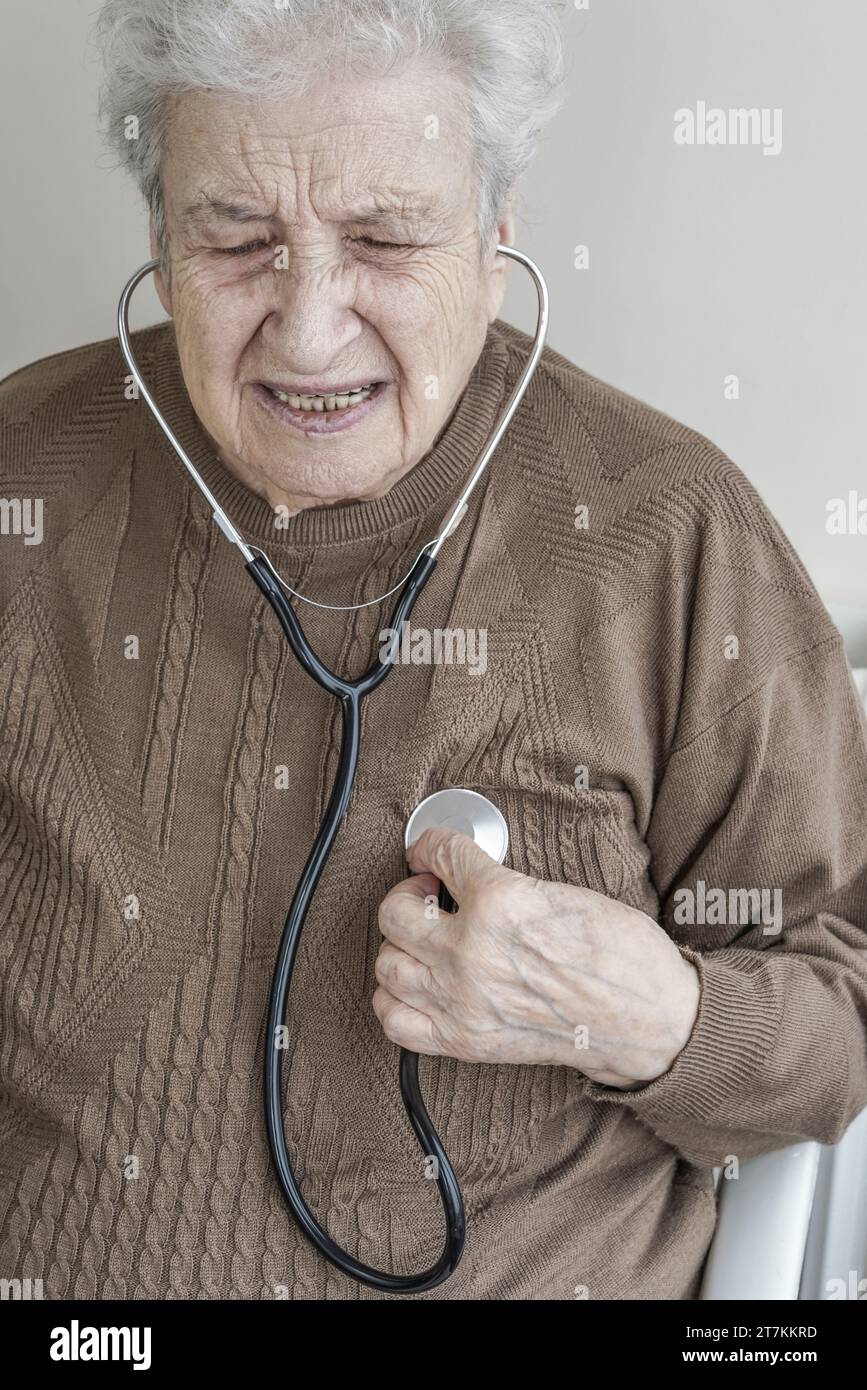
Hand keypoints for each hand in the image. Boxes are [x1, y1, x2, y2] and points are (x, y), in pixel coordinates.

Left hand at [373, 826, 699, 1087]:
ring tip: (427, 940)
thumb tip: (459, 872)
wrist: (647, 1019)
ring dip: (401, 947)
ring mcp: (463, 1001)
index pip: (440, 853)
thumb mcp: (559, 891)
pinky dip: (397, 1000)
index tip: (432, 850)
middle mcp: (471, 952)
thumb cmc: (618, 953)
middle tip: (430, 896)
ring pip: (386, 965)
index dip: (433, 844)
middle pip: (394, 913)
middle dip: (408, 896)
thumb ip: (499, 883)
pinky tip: (421, 985)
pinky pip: (395, 1020)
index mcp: (500, 901)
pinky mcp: (466, 1040)